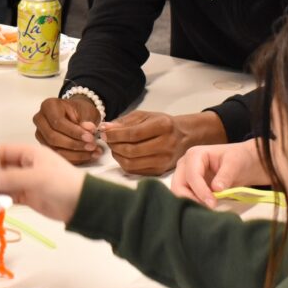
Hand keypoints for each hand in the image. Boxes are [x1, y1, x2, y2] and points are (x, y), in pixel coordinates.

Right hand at [0, 142, 85, 223]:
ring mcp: (26, 182)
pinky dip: (0, 199)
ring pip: (4, 183)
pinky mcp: (27, 197)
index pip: (4, 151)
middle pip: (1, 167)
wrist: (82, 204)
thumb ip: (12, 179)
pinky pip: (9, 196)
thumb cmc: (62, 184)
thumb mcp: (37, 178)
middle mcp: (26, 166)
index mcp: (30, 154)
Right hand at [32, 96, 101, 163]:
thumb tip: (88, 129)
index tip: (90, 137)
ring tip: (92, 152)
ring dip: (75, 154)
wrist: (77, 115)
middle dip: (74, 144)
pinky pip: (57, 156)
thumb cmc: (79, 110)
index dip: (74, 132)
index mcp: (48, 106)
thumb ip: (87, 120)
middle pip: (53, 137)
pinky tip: (86, 156)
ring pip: (54, 149)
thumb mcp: (86, 111)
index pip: (58, 122)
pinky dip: (73, 158)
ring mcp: (40, 134)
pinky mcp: (44, 145)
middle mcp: (40, 119)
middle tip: (91, 146)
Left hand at [103, 110, 226, 175]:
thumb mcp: (144, 116)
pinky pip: (135, 170)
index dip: (115, 134)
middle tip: (107, 139)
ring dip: (117, 155)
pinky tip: (122, 154)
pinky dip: (123, 163)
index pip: (133, 134)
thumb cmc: (160, 124)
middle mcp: (166, 144)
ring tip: (114, 146)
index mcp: (163, 126)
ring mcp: (164, 160)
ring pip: (131, 163)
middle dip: (114, 145)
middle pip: (131, 150)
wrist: (183, 137)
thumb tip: (105, 128)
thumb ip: (124, 121)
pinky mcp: (160, 171)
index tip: (103, 132)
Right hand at [171, 139, 266, 207]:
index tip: (212, 204)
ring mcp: (185, 175)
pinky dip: (194, 204)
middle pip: (178, 185)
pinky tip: (206, 209)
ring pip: (179, 193)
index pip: (192, 176)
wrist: (243, 163)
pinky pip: (185, 197)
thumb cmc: (238, 159)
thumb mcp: (235, 163)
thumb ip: (225, 175)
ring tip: (208, 210)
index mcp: (194, 155)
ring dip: (191, 203)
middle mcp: (185, 165)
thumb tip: (216, 189)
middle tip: (207, 209)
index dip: (200, 191)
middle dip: (190, 199)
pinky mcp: (189, 186)